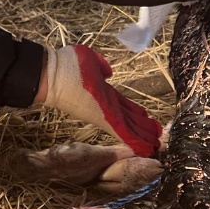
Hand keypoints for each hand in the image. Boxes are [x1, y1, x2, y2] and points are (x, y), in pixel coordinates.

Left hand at [39, 45, 161, 155]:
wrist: (52, 75)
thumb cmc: (67, 65)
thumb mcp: (90, 60)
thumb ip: (101, 65)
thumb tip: (108, 73)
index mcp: (103, 92)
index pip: (123, 105)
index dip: (135, 112)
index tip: (147, 118)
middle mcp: (106, 105)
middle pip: (128, 119)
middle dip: (143, 128)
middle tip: (157, 137)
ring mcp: (105, 113)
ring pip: (129, 128)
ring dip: (142, 137)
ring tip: (156, 145)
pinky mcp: (104, 118)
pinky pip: (123, 131)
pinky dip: (135, 140)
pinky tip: (145, 148)